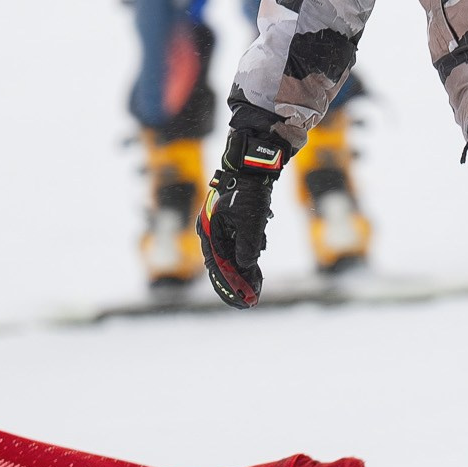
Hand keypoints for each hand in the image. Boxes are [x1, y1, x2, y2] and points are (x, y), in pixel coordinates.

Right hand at [200, 127, 291, 306]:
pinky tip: (257, 262)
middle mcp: (212, 231)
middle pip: (223, 265)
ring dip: (245, 270)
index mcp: (210, 232)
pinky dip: (248, 254)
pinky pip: (238, 244)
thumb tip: (245, 267)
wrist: (251, 164)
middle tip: (251, 300)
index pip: (217, 268)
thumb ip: (248, 245)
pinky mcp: (233, 221)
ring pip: (231, 256)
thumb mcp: (251, 220)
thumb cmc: (248, 190)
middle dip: (238, 284)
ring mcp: (222, 226)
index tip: (243, 302)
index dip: (229, 288)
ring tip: (257, 284)